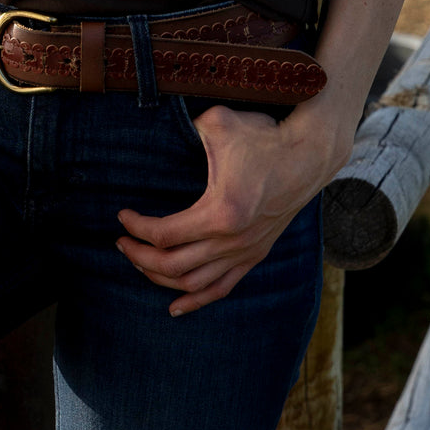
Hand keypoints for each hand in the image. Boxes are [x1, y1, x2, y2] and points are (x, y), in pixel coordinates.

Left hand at [116, 102, 335, 315]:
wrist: (308, 155)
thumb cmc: (263, 136)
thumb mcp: (218, 123)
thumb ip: (185, 127)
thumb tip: (159, 126)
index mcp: (220, 213)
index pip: (164, 234)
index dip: (137, 227)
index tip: (122, 215)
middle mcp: (233, 241)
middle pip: (173, 266)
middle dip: (139, 257)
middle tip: (121, 243)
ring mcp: (245, 252)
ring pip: (194, 283)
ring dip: (160, 278)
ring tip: (138, 262)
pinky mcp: (255, 255)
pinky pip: (222, 289)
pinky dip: (196, 300)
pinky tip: (175, 307)